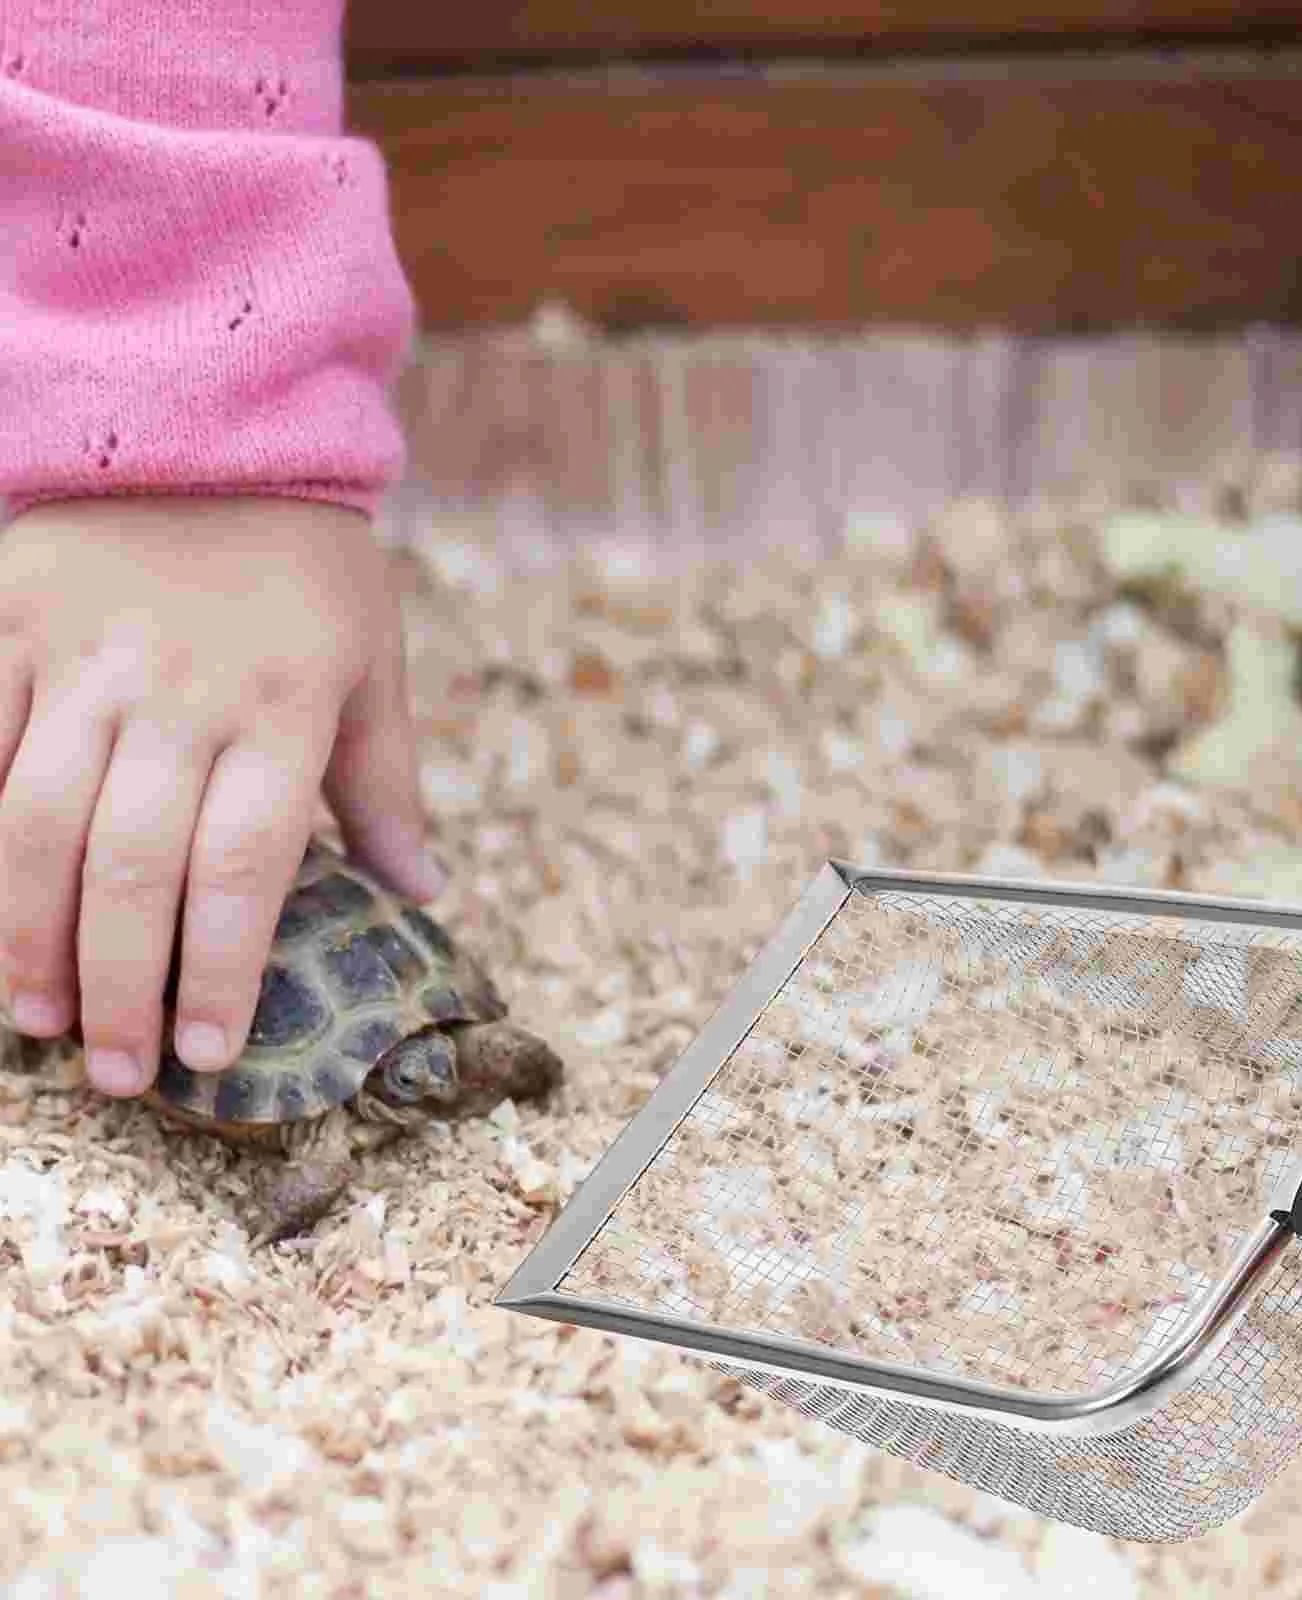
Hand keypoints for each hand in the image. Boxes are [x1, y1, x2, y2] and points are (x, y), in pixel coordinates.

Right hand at [0, 495, 443, 1095]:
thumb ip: (388, 786)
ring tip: (38, 1023)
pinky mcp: (10, 622)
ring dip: (29, 939)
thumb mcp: (374, 667)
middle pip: (133, 869)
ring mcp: (85, 659)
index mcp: (287, 709)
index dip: (224, 972)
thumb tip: (422, 894)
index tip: (212, 1054)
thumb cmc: (309, 567)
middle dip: (121, 987)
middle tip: (121, 1073)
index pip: (248, 870)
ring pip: (36, 825)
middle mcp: (183, 693)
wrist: (215, 426)